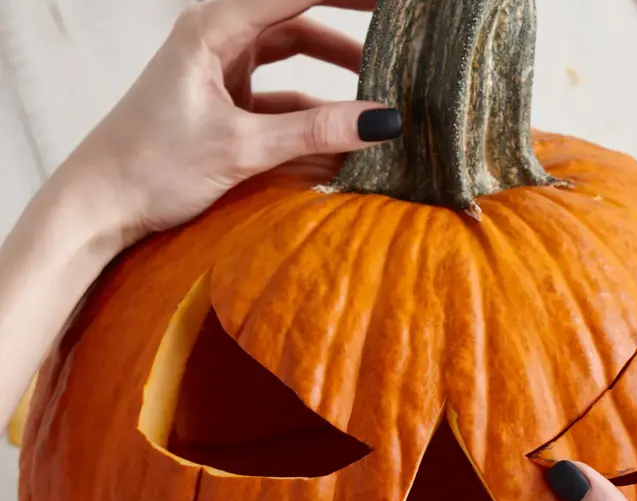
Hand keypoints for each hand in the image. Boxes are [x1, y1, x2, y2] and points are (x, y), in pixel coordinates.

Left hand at [1, 0, 398, 431]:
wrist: (98, 205)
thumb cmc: (150, 165)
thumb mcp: (242, 147)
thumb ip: (315, 131)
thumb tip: (384, 121)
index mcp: (214, 28)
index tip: (394, 3)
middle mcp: (218, 40)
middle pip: (298, 18)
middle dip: (348, 27)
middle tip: (398, 32)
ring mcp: (221, 72)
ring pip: (293, 59)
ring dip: (334, 73)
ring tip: (381, 87)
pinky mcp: (224, 104)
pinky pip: (282, 98)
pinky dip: (312, 113)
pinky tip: (343, 135)